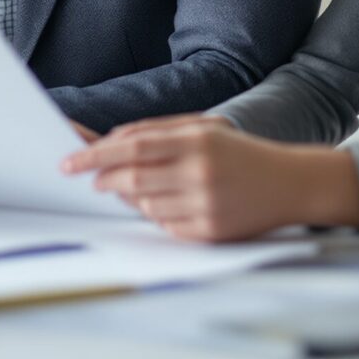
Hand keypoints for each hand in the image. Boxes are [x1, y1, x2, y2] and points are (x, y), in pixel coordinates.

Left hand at [60, 115, 358, 241]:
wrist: (290, 184)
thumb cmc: (239, 153)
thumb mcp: (204, 127)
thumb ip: (157, 131)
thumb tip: (110, 141)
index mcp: (196, 140)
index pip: (132, 146)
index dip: (95, 155)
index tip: (69, 161)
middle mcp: (200, 172)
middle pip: (132, 178)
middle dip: (104, 178)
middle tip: (91, 178)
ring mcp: (205, 204)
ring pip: (144, 205)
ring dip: (132, 196)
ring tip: (145, 186)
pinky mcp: (209, 231)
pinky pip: (164, 225)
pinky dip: (157, 214)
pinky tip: (172, 202)